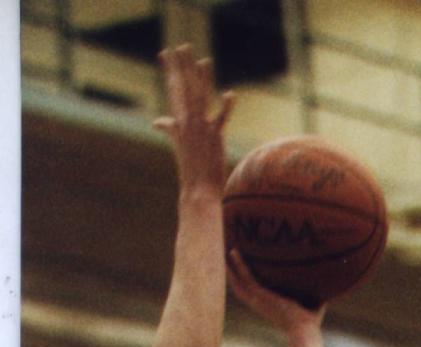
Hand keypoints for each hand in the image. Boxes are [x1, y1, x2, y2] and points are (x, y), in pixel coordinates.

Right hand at [153, 45, 233, 195]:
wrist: (197, 191)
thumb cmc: (190, 170)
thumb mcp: (178, 145)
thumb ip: (169, 129)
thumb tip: (156, 122)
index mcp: (179, 123)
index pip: (173, 91)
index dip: (170, 71)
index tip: (165, 54)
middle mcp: (187, 123)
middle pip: (183, 90)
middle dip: (181, 67)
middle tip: (180, 47)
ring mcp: (200, 129)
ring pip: (200, 99)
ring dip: (202, 79)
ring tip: (203, 60)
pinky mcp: (214, 137)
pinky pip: (221, 119)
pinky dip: (226, 107)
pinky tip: (230, 94)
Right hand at [227, 248, 326, 331]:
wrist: (304, 330)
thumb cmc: (310, 323)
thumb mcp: (312, 304)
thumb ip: (315, 293)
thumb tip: (330, 282)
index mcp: (267, 305)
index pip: (251, 291)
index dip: (243, 281)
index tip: (240, 269)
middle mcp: (258, 302)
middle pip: (239, 285)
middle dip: (232, 271)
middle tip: (226, 256)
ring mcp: (256, 299)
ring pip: (238, 279)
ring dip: (230, 265)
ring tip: (225, 249)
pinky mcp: (259, 294)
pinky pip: (245, 276)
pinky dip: (238, 264)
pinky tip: (234, 252)